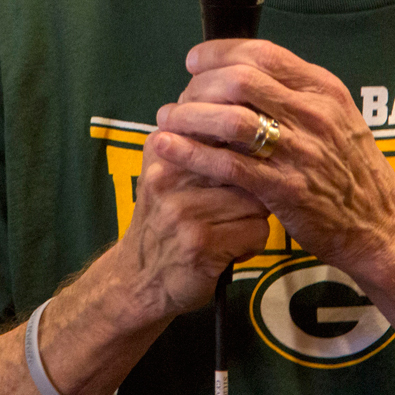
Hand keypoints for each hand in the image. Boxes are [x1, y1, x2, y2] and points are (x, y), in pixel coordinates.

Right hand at [101, 141, 269, 320]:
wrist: (137, 278)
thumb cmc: (162, 223)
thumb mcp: (165, 176)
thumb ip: (192, 146)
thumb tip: (240, 116)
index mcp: (160, 150)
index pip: (219, 131)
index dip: (242, 148)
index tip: (246, 161)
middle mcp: (168, 176)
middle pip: (244, 165)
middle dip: (253, 186)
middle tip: (243, 202)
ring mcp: (184, 210)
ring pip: (256, 201)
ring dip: (255, 219)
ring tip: (234, 228)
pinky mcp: (202, 242)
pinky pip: (257, 232)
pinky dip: (252, 243)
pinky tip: (232, 249)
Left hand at [148, 38, 394, 274]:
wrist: (382, 228)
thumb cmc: (351, 172)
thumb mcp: (336, 118)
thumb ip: (295, 93)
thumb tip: (243, 70)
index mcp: (324, 91)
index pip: (262, 53)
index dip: (219, 53)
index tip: (193, 62)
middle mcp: (315, 115)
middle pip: (240, 80)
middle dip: (199, 86)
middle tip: (179, 99)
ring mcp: (302, 153)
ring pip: (230, 120)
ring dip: (189, 118)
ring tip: (166, 122)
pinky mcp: (287, 190)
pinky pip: (228, 166)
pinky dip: (192, 154)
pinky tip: (168, 150)